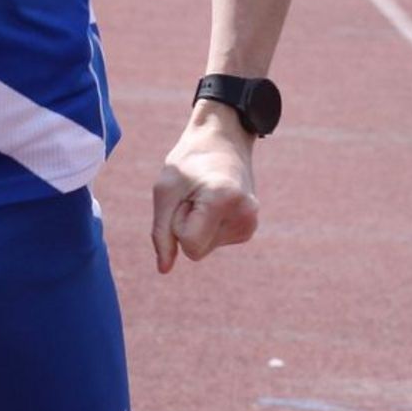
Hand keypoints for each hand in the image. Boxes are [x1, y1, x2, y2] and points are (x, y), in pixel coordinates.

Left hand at [151, 100, 259, 273]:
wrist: (221, 140)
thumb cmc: (188, 163)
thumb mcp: (164, 192)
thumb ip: (162, 233)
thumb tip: (164, 270)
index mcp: (223, 200)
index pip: (190, 246)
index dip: (176, 225)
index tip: (185, 198)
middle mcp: (245, 215)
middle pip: (196, 250)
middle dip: (186, 227)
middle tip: (193, 196)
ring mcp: (250, 224)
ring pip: (204, 248)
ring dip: (196, 225)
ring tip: (203, 196)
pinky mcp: (248, 229)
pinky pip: (212, 243)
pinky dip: (206, 226)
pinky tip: (213, 202)